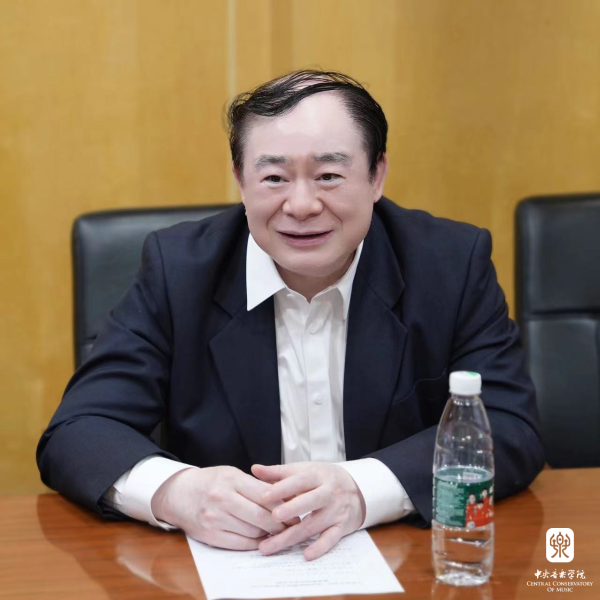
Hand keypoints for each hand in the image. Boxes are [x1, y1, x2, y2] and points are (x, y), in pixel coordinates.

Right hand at [151, 465, 299, 549]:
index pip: (265, 494)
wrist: (178, 494)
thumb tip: (285, 496)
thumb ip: (255, 484)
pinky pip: (239, 543)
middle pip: (260, 516)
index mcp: (231, 479)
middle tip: (293, 526)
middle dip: (280, 524)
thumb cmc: (210, 482)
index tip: (296, 511)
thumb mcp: (232, 474)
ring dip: (268, 534)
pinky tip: (261, 539)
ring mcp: (215, 518)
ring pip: (252, 531)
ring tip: (279, 532)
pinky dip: (254, 543)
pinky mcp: (210, 535)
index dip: (284, 505)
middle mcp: (223, 498)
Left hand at [252, 462, 365, 560]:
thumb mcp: (304, 470)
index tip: (263, 497)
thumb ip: (279, 472)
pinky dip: (320, 547)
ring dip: (292, 536)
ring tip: (269, 546)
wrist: (357, 488)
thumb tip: (255, 469)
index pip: (299, 480)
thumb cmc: (323, 479)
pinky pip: (331, 539)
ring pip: (314, 524)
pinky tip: (306, 555)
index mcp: (317, 475)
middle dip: (292, 509)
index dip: (282, 488)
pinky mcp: (342, 527)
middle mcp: (328, 492)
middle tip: (272, 517)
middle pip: (310, 501)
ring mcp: (335, 510)